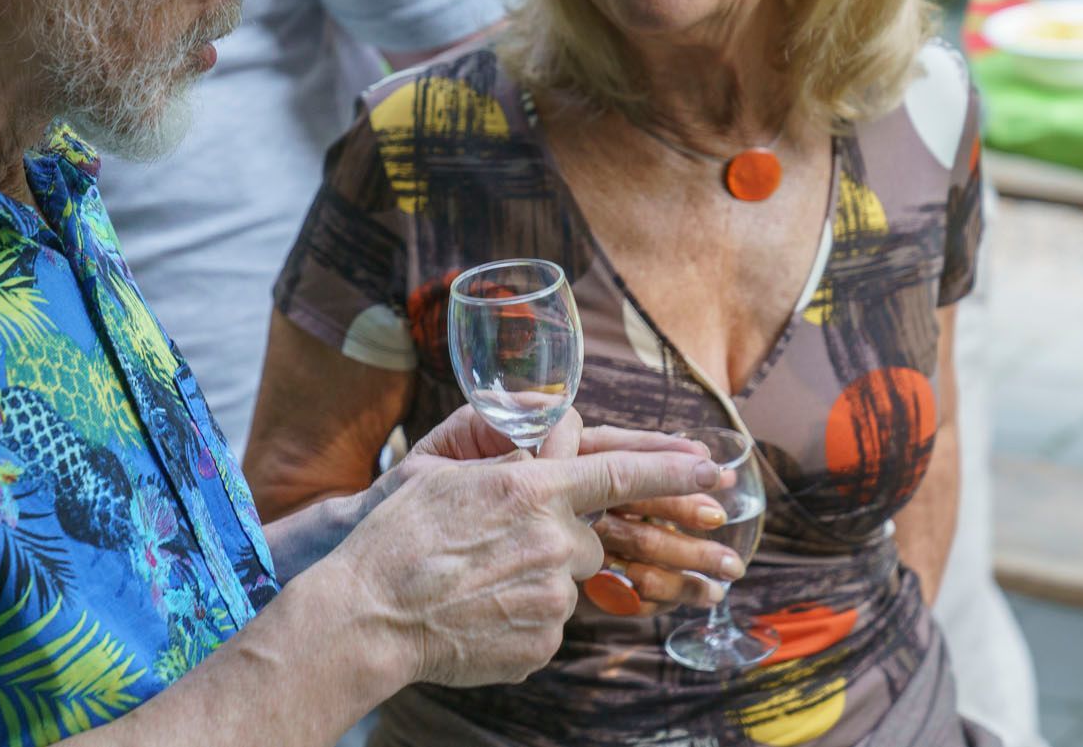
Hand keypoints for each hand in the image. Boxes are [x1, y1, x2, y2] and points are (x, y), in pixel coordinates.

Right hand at [328, 429, 720, 687]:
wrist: (369, 615)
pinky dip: (519, 620)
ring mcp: (550, 598)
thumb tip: (549, 436)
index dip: (672, 470)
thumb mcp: (448, 474)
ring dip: (533, 582)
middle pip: (586, 540)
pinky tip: (477, 615)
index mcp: (532, 489)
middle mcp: (552, 541)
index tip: (712, 465)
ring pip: (565, 584)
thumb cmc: (398, 537)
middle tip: (498, 548)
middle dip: (556, 541)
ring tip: (476, 585)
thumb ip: (510, 456)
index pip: (619, 474)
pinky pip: (547, 625)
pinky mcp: (542, 645)